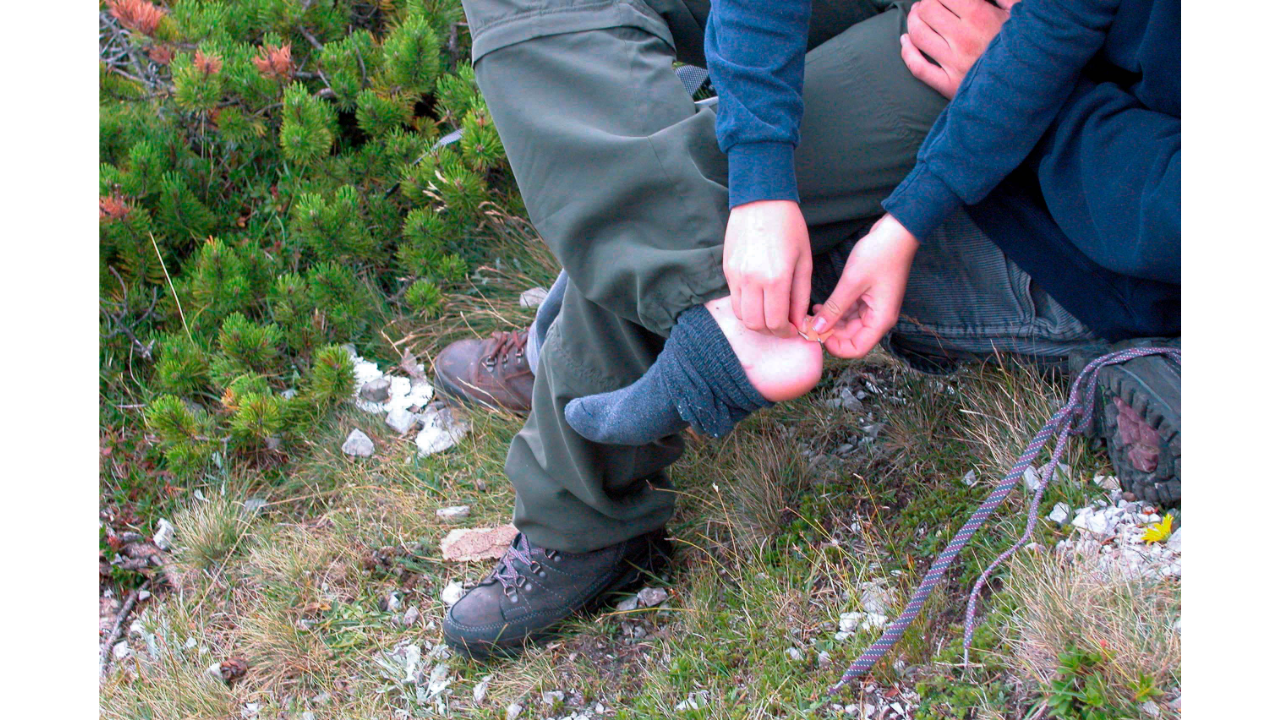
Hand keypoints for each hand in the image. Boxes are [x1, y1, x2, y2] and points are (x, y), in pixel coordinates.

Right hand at [723, 200, 812, 337]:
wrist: (761, 200)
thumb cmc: (789, 227)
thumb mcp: (804, 261)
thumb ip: (800, 295)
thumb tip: (799, 322)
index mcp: (775, 279)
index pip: (775, 322)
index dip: (785, 332)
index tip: (793, 329)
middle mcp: (752, 281)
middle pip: (756, 324)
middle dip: (771, 330)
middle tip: (782, 324)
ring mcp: (736, 276)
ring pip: (742, 315)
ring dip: (756, 320)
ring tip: (770, 312)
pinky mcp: (727, 270)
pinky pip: (734, 299)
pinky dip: (747, 305)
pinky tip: (759, 296)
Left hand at [809, 215, 917, 358]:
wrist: (896, 233)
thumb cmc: (880, 255)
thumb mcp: (852, 283)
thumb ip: (834, 308)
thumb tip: (817, 329)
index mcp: (880, 320)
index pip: (857, 348)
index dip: (836, 347)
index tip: (817, 336)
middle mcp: (878, 317)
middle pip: (851, 338)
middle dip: (829, 334)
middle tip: (807, 325)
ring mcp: (873, 307)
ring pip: (848, 325)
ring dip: (830, 323)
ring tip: (810, 315)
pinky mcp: (868, 297)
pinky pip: (849, 312)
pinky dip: (835, 312)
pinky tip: (819, 307)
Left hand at [901, 0, 1019, 98]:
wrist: (1028, 86)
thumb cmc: (1026, 46)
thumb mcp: (1019, 13)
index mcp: (980, 17)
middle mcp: (963, 39)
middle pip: (926, 12)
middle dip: (922, 4)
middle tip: (925, 4)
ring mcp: (954, 63)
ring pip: (918, 36)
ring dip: (912, 22)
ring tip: (916, 17)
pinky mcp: (949, 85)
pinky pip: (918, 68)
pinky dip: (906, 52)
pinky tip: (905, 41)